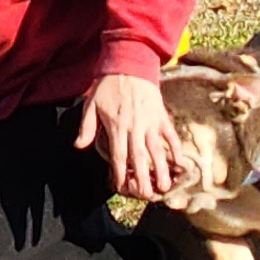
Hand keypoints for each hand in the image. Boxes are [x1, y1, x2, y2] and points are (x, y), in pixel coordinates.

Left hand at [78, 72, 186, 200]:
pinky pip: (170, 135)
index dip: (121, 173)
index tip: (123, 187)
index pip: (119, 155)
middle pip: (139, 157)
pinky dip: (176, 148)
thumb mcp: (91, 104)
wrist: (130, 64)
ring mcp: (150, 123)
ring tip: (164, 186)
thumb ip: (86, 127)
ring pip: (157, 150)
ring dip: (161, 169)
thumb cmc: (108, 84)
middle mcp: (135, 128)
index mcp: (117, 127)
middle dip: (143, 178)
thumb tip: (79, 146)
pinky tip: (180, 162)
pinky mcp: (161, 116)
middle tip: (147, 195)